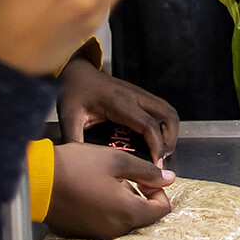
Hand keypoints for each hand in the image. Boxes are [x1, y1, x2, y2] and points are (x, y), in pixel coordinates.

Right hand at [45, 142, 174, 239]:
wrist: (37, 181)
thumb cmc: (76, 167)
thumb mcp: (117, 160)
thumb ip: (147, 171)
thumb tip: (169, 178)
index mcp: (128, 213)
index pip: (161, 210)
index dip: (158, 191)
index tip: (145, 178)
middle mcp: (115, 230)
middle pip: (142, 217)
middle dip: (139, 196)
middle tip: (122, 176)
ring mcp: (96, 235)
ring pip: (122, 220)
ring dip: (121, 202)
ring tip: (104, 181)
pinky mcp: (81, 234)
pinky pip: (103, 224)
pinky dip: (104, 210)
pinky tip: (91, 192)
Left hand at [58, 56, 178, 164]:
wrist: (77, 74)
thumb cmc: (73, 94)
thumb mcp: (68, 118)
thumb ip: (73, 140)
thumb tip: (78, 165)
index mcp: (119, 102)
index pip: (148, 125)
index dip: (156, 146)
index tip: (155, 165)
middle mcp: (134, 96)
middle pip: (168, 116)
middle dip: (169, 141)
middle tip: (159, 159)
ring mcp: (140, 94)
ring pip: (169, 112)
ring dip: (171, 133)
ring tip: (160, 151)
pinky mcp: (141, 96)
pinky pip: (162, 110)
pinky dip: (166, 126)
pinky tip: (155, 139)